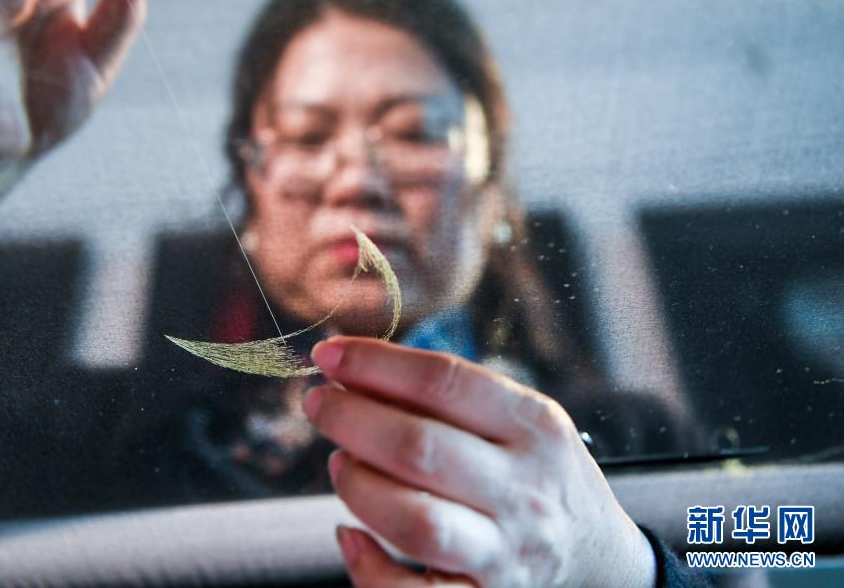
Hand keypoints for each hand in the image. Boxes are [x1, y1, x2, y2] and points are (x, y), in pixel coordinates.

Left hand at [303, 338, 656, 586]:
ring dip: (358, 485)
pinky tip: (350, 534)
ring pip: (415, 520)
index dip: (376, 363)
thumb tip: (355, 372)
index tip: (330, 354)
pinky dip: (368, 565)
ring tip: (341, 464)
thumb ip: (448, 399)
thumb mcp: (519, 423)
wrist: (599, 561)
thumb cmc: (539, 477)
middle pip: (420, 447)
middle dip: (352, 418)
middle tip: (321, 404)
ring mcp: (507, 552)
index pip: (445, 382)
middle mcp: (526, 489)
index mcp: (535, 427)